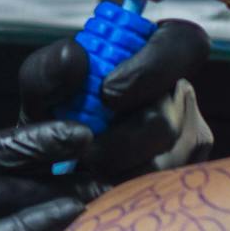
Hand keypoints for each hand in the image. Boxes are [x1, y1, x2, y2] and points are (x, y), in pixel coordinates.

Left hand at [18, 17, 212, 180]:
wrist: (51, 170)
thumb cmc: (54, 118)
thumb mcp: (40, 92)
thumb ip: (47, 69)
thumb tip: (74, 55)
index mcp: (152, 54)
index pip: (184, 42)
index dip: (153, 67)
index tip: (108, 93)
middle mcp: (179, 94)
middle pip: (169, 117)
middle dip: (122, 140)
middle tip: (86, 151)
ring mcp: (189, 138)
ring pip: (167, 160)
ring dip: (120, 169)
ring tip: (88, 167)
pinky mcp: (186, 176)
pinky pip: (163, 188)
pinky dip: (126, 189)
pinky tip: (103, 184)